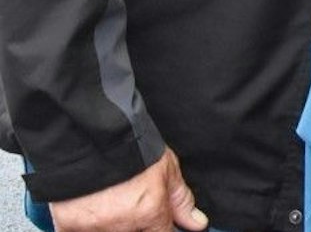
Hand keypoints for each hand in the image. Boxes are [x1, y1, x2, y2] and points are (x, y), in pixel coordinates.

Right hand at [48, 149, 205, 231]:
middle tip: (128, 199)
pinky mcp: (67, 226)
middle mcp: (122, 225)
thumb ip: (181, 200)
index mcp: (149, 212)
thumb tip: (197, 224)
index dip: (160, 225)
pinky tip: (90, 206)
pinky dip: (87, 223)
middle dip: (135, 221)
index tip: (154, 217)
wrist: (86, 134)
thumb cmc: (129, 148)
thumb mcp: (166, 168)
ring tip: (109, 198)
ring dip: (111, 221)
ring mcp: (92, 227)